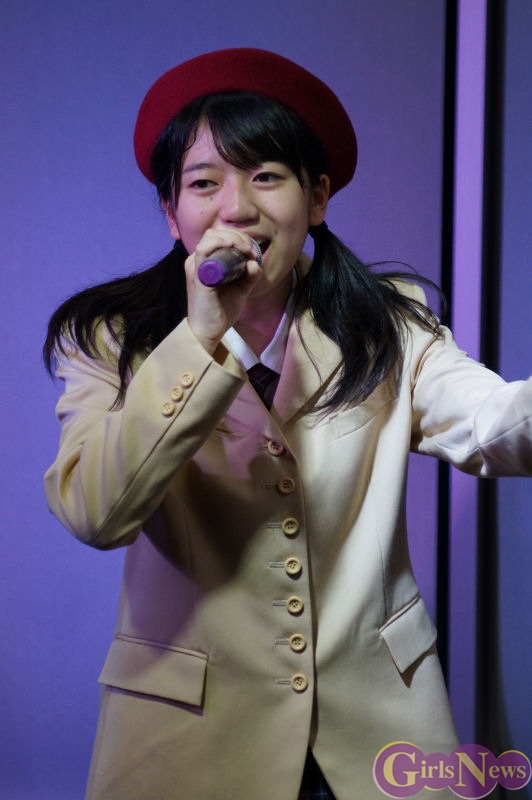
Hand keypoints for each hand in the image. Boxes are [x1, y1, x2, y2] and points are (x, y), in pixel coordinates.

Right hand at [185, 228, 262, 353]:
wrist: (209, 331)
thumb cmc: (221, 310)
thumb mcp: (240, 289)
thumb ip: (249, 276)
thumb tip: (255, 263)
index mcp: (205, 261)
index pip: (219, 236)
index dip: (238, 236)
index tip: (253, 250)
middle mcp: (197, 260)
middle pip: (215, 232)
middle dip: (238, 236)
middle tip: (252, 250)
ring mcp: (195, 267)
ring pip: (210, 237)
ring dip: (232, 238)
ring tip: (246, 250)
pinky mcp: (198, 275)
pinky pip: (205, 250)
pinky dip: (221, 244)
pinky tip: (235, 248)